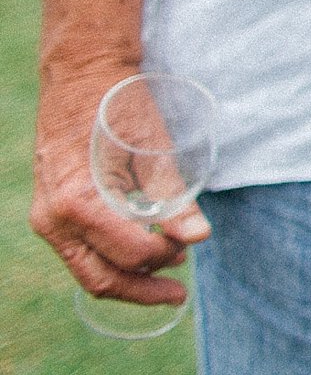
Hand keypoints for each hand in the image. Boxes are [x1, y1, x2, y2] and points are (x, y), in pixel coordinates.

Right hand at [30, 59, 207, 305]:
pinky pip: (82, 252)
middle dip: (142, 291)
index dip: (163, 256)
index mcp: (78, 201)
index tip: (189, 247)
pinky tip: (143, 252)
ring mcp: (48, 219)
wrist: (79, 78)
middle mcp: (54, 218)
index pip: (127, 252)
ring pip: (89, 271)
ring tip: (169, 268)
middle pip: (101, 278)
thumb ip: (172, 195)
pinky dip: (112, 258)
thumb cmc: (117, 106)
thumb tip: (199, 236)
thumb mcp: (152, 146)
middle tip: (178, 295)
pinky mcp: (52, 216)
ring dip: (130, 277)